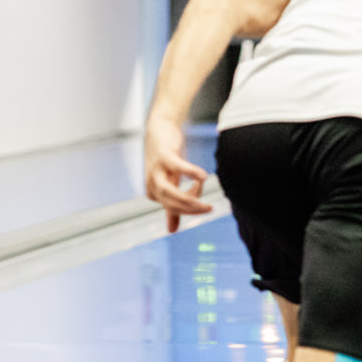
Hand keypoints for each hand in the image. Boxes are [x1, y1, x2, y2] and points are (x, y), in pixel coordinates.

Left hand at [144, 118, 212, 232]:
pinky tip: (203, 177)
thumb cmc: (167, 159)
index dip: (190, 208)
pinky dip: (191, 173)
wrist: (160, 130)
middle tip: (210, 209)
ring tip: (207, 202)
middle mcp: (152, 184)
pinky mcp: (165, 156)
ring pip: (172, 193)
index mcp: (153, 193)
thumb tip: (171, 231)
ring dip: (191, 199)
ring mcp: (156, 170)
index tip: (203, 201)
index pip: (173, 209)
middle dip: (192, 209)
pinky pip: (178, 168)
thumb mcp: (170, 184)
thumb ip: (171, 208)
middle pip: (172, 204)